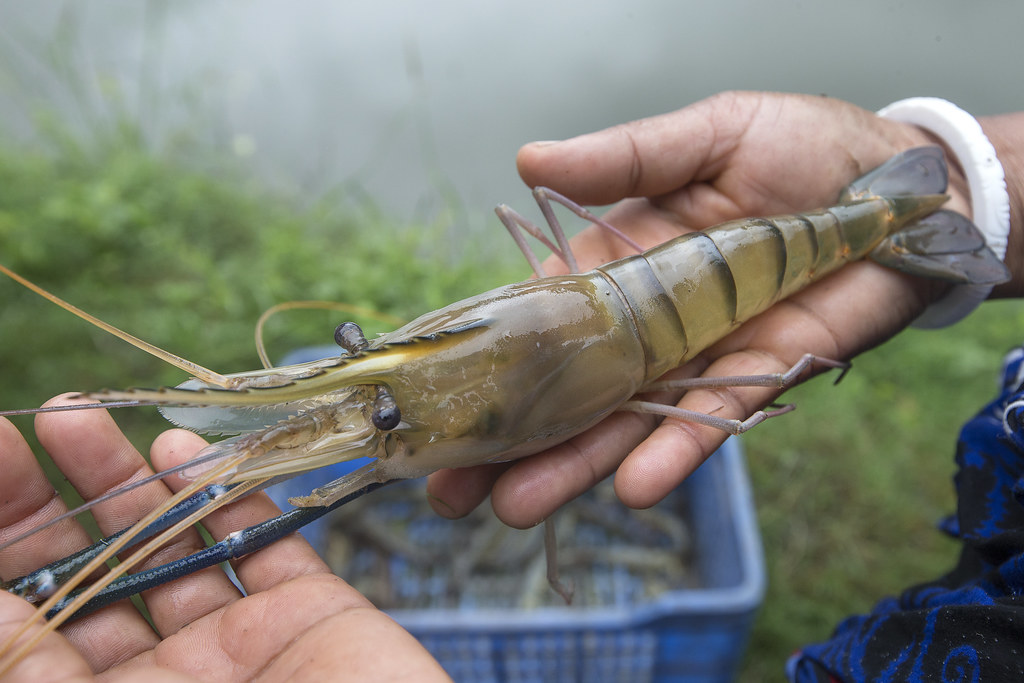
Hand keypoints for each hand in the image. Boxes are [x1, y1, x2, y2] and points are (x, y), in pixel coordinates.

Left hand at [0, 395, 448, 681]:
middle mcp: (165, 682)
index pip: (35, 626)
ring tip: (76, 418)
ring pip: (173, 549)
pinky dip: (227, 496)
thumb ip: (39, 677)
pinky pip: (262, 544)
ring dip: (125, 485)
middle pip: (97, 578)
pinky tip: (180, 451)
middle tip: (18, 433)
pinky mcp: (308, 614)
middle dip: (54, 504)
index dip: (4, 550)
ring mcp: (238, 646)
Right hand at [426, 91, 979, 525]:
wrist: (907, 191)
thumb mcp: (709, 135)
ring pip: (621, 420)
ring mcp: (695, 358)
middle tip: (446, 485)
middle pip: (564, 385)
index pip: (540, 314)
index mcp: (622, 261)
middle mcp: (646, 321)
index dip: (487, 351)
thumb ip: (625, 160)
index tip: (432, 392)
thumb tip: (527, 157)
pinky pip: (706, 423)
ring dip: (570, 464)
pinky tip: (627, 491)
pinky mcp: (755, 380)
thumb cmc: (807, 148)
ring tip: (512, 507)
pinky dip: (670, 455)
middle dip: (509, 435)